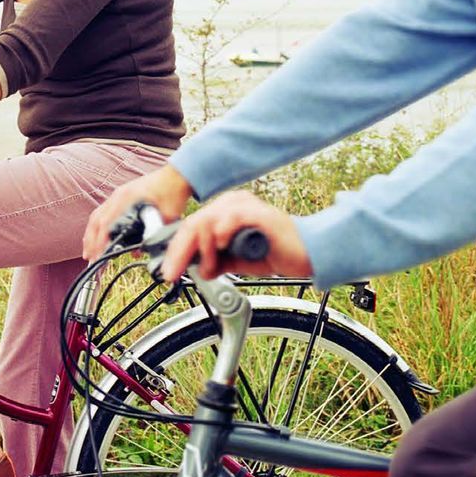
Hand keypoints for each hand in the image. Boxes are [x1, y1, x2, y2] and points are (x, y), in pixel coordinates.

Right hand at [81, 165, 194, 258]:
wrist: (178, 175)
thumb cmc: (173, 193)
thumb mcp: (166, 217)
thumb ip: (152, 235)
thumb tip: (137, 252)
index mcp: (127, 198)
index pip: (106, 223)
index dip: (100, 241)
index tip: (98, 255)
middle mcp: (119, 195)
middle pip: (96, 219)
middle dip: (91, 240)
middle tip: (89, 257)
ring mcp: (118, 194)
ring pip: (97, 215)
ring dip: (91, 234)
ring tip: (89, 250)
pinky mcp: (121, 195)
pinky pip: (103, 211)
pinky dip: (97, 225)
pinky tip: (97, 235)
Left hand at [158, 191, 310, 282]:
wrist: (307, 255)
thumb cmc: (275, 252)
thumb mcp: (237, 261)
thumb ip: (216, 261)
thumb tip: (194, 268)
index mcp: (225, 211)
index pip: (191, 227)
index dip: (176, 250)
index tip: (168, 271)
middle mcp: (233, 203)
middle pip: (194, 223)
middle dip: (178, 251)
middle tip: (171, 273)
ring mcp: (246, 206)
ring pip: (208, 221)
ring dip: (201, 248)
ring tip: (207, 267)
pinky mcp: (260, 214)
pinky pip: (233, 217)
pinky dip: (222, 232)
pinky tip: (220, 246)